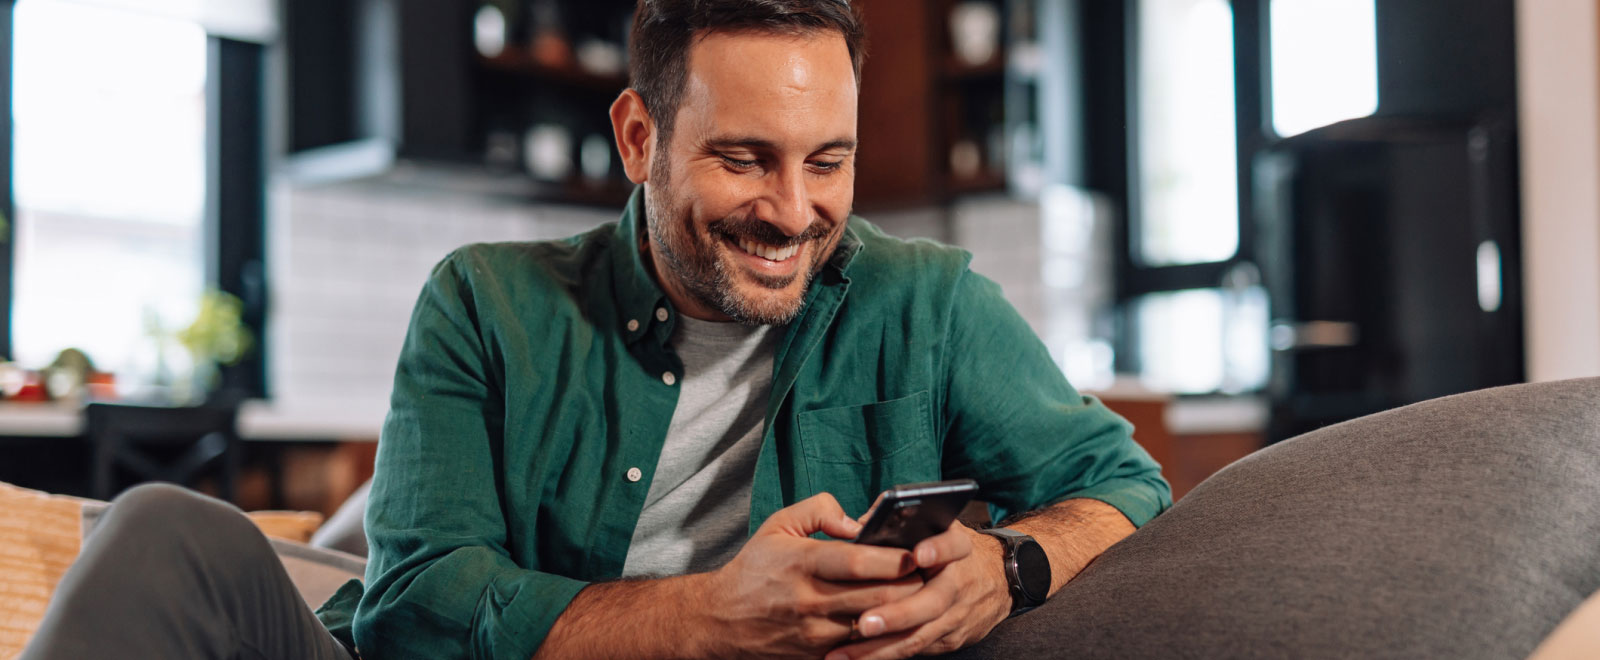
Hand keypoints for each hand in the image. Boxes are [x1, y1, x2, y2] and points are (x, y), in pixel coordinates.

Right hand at [703, 493, 924, 658]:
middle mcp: (811, 602)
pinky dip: (881, 634)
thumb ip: (819, 510)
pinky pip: (861, 648)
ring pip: (875, 625)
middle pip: (878, 596)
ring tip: (917, 596)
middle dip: (910, 585)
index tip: (916, 551)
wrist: (720, 621)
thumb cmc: (754, 569)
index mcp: (803, 564)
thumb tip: (858, 522)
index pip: (858, 562)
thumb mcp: (778, 526)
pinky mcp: (818, 656)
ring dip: (901, 612)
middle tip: (928, 573)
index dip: (893, 558)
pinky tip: (891, 620)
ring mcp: (816, 634)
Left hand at [825, 523, 1011, 659]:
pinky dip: (884, 655)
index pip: (953, 545)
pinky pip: (915, 650)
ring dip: (879, 648)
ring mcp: (956, 615)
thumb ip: (901, 522)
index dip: (938, 549)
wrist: (997, 581)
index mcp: (957, 548)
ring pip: (918, 635)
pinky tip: (854, 659)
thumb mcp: (936, 526)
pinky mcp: (949, 640)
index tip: (917, 555)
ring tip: (843, 654)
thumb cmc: (948, 548)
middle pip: (931, 601)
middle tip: (865, 623)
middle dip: (897, 615)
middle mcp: (958, 583)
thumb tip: (858, 526)